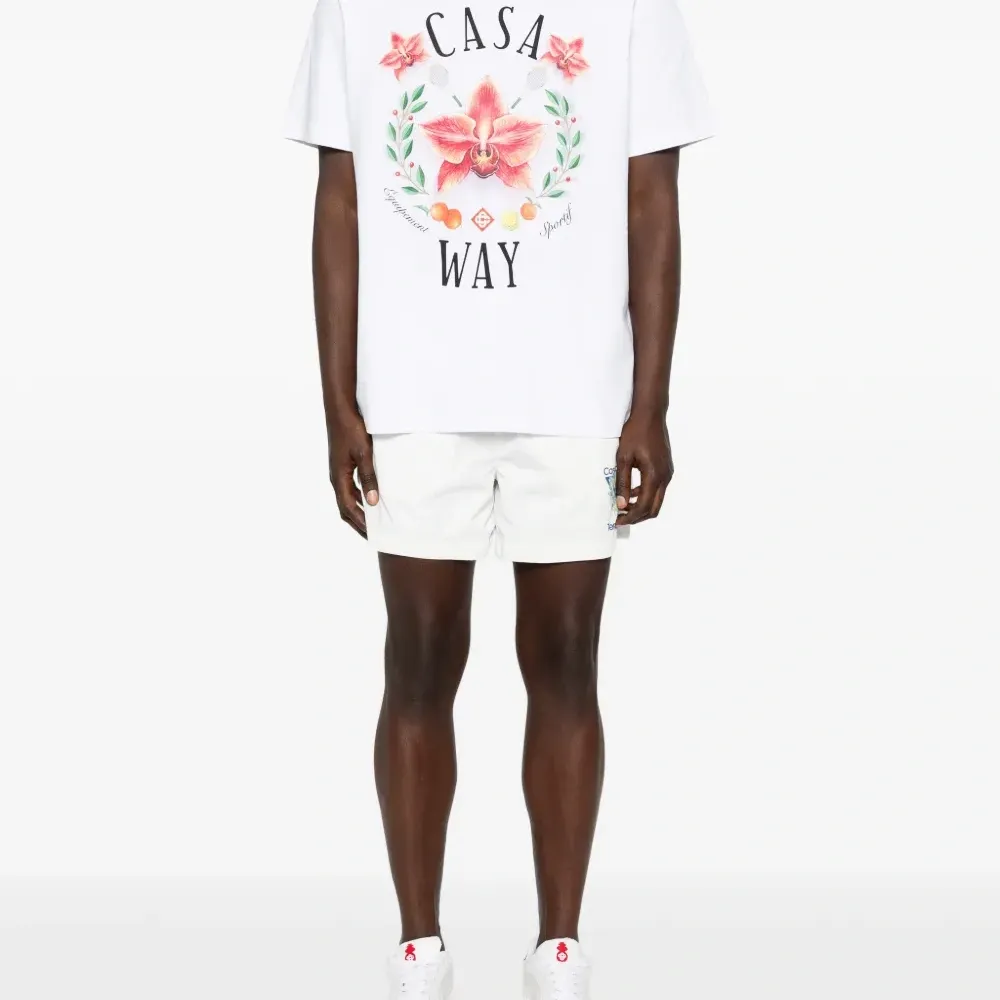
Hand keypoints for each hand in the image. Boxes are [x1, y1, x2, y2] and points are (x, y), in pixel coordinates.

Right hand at [328, 410, 378, 537]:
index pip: (349, 508)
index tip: (373, 534)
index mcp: (339, 478)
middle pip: (346, 508)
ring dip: (358, 511)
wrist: (340, 410)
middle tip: (373, 535)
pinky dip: (359, 499)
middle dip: (358, 523)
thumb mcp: (364, 454)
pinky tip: (370, 499)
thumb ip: (369, 477)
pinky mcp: (342, 466)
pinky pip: (350, 489)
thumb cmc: (351, 430)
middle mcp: (336, 478)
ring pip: (347, 499)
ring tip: (373, 522)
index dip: (361, 522)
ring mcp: (338, 472)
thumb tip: (373, 501)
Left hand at [615, 412, 673, 525]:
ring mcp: (668, 473)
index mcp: (654, 476)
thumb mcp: (623, 458)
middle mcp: (665, 477)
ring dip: (642, 507)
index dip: (630, 517)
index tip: (617, 520)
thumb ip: (622, 483)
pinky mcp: (667, 469)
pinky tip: (632, 493)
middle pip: (654, 509)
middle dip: (637, 517)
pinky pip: (658, 489)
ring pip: (657, 500)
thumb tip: (621, 504)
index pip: (644, 506)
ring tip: (624, 507)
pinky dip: (646, 496)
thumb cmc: (635, 433)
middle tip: (620, 518)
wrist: (651, 415)